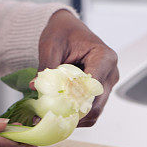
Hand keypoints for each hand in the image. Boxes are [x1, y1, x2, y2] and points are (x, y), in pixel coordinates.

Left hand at [38, 9, 118, 125]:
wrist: (68, 29)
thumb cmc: (63, 32)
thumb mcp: (51, 46)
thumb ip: (46, 68)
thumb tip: (35, 87)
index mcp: (104, 58)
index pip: (93, 88)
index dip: (74, 101)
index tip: (53, 108)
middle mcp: (111, 73)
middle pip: (95, 105)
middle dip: (71, 114)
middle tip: (47, 117)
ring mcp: (108, 84)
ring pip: (93, 112)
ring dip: (72, 117)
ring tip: (49, 116)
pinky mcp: (100, 92)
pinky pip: (90, 111)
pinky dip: (75, 115)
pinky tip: (57, 112)